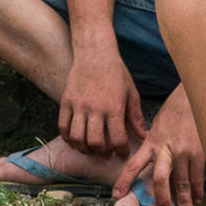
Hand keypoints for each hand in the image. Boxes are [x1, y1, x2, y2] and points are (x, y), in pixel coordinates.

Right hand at [57, 40, 143, 154]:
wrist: (94, 52)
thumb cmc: (116, 73)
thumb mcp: (131, 93)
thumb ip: (135, 116)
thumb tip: (143, 136)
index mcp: (114, 107)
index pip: (117, 139)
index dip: (121, 151)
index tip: (122, 152)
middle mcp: (95, 108)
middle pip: (96, 142)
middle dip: (102, 152)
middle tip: (106, 152)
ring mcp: (78, 105)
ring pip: (77, 137)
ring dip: (84, 148)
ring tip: (90, 148)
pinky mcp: (66, 101)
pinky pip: (63, 127)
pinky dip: (68, 138)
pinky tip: (75, 139)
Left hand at [113, 87, 205, 205]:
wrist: (194, 98)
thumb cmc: (174, 112)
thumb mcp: (157, 126)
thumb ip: (153, 145)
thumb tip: (150, 161)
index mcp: (151, 143)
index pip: (133, 165)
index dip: (123, 181)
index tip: (116, 196)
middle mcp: (166, 149)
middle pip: (160, 180)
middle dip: (161, 199)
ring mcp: (184, 152)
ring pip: (183, 183)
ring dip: (184, 202)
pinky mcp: (200, 152)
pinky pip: (198, 176)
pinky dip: (198, 189)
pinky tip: (199, 198)